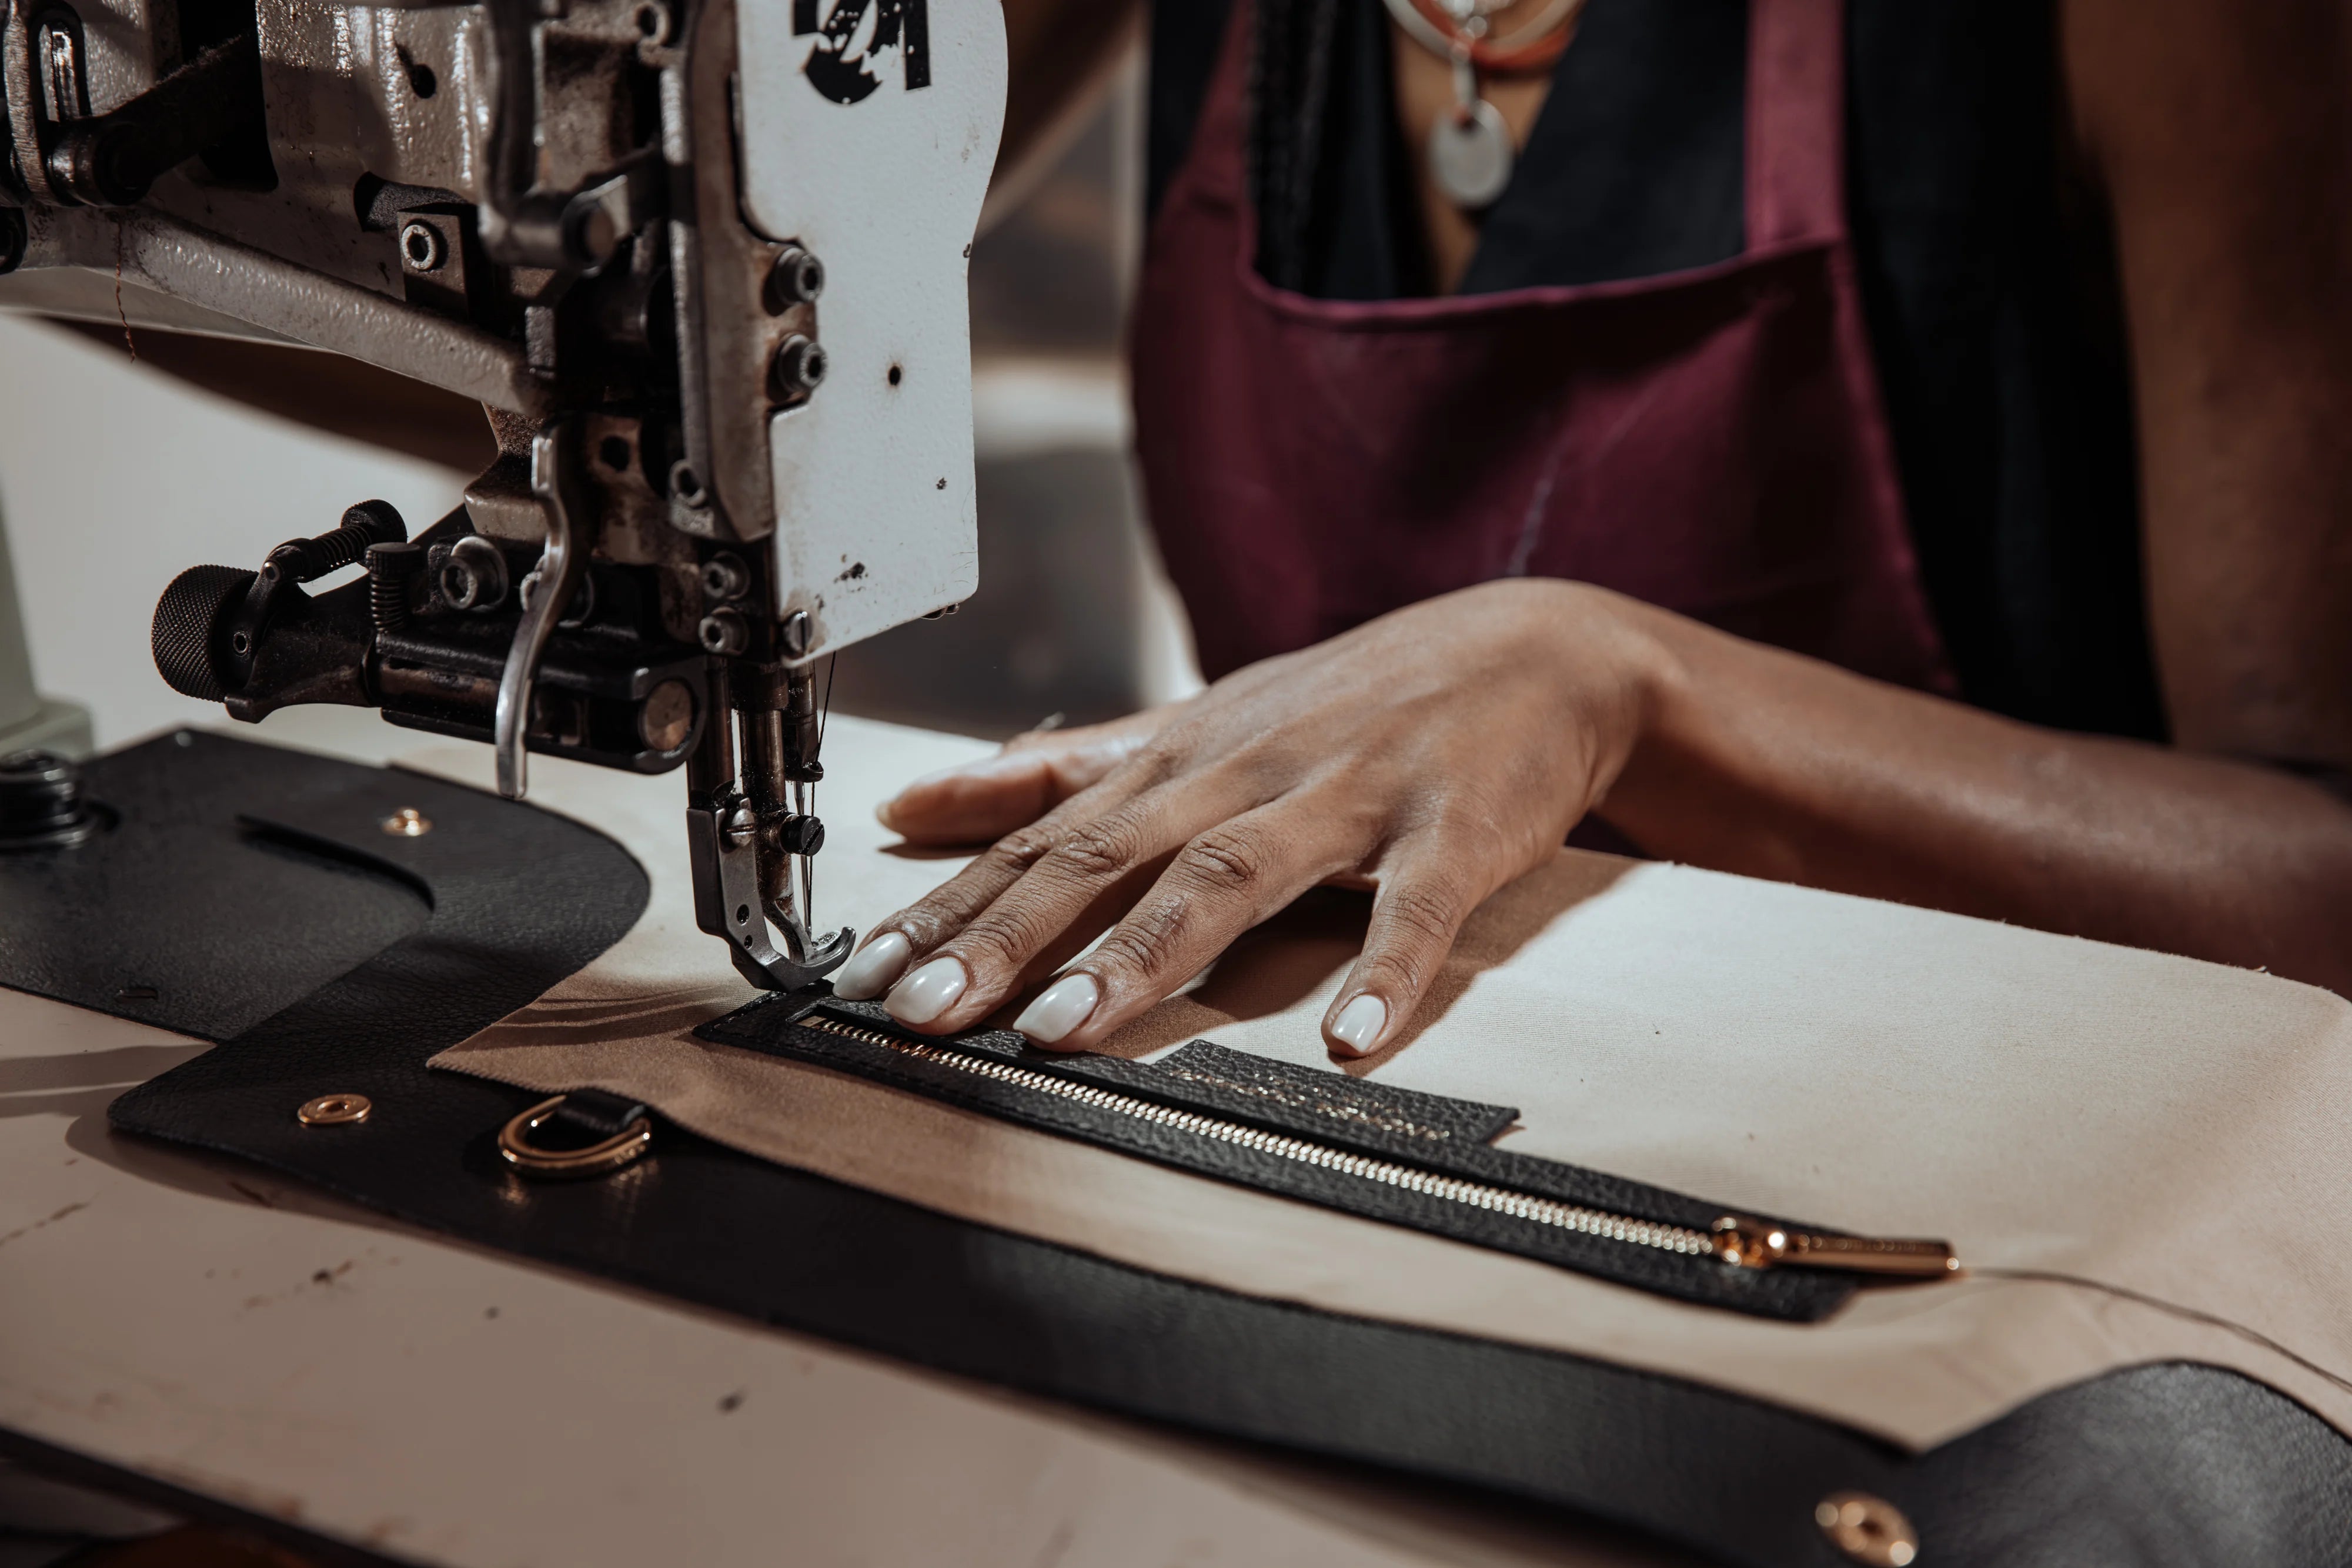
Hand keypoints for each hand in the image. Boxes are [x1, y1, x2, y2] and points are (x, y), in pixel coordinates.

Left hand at [832, 580, 1668, 1054]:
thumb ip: (1063, 766)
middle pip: (1110, 856)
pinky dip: (1388, 971)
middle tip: (922, 1014)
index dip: (951, 904)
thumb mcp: (1199, 721)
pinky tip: (1355, 1041)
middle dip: (1008, 934)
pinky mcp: (1456, 832)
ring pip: (1233, 873)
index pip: (1044, 836)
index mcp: (1182, 758)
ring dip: (1150, 953)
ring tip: (1069, 1029)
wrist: (1535, 649)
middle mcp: (1248, 772)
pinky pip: (1418, 908)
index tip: (862, 975)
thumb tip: (924, 799)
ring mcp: (1351, 798)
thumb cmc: (1351, 701)